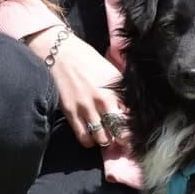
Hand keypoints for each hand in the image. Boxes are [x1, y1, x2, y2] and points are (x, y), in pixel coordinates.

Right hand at [26, 27, 124, 148]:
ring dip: (105, 140)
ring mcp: (86, 108)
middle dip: (121, 138)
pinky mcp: (71, 112)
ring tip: (105, 136)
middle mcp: (103, 101)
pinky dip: (88, 140)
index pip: (130, 117)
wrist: (62, 53)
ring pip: (101, 138)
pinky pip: (83, 136)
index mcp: (116, 90)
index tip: (133, 132)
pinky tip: (90, 136)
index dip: (133, 127)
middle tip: (121, 139)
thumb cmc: (88, 60)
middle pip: (118, 131)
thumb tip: (128, 108)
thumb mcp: (111, 72)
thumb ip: (121, 91)